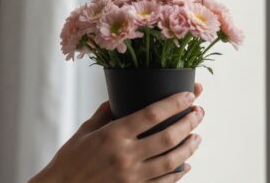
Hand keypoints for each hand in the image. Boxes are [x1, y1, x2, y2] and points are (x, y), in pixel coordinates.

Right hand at [30, 83, 204, 182]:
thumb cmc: (70, 158)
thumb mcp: (85, 130)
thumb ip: (106, 113)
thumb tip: (120, 97)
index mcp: (113, 135)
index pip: (152, 114)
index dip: (174, 103)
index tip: (190, 95)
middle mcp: (125, 155)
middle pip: (167, 136)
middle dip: (188, 123)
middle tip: (199, 113)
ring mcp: (132, 176)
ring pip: (171, 161)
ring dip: (189, 148)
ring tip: (197, 137)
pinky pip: (163, 182)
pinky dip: (178, 174)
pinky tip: (185, 166)